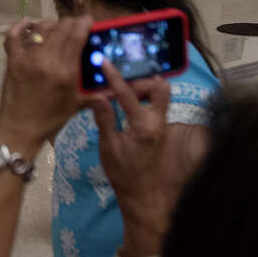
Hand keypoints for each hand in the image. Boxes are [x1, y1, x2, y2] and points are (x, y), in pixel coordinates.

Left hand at [0, 16, 90, 151]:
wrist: (20, 127)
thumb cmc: (50, 118)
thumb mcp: (77, 104)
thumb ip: (97, 92)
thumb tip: (116, 85)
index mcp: (65, 71)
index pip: (77, 36)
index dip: (84, 23)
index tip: (89, 20)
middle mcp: (47, 60)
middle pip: (61, 28)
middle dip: (72, 23)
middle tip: (77, 25)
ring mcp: (27, 57)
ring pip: (42, 28)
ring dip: (53, 24)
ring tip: (59, 28)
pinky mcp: (12, 59)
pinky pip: (13, 34)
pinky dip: (21, 25)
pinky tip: (30, 23)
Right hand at [85, 63, 172, 256]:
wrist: (142, 194)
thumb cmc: (122, 173)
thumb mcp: (108, 146)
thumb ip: (104, 119)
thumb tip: (95, 95)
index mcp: (143, 126)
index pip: (129, 94)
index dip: (114, 77)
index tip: (104, 62)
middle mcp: (158, 122)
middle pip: (160, 88)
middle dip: (140, 80)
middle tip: (119, 85)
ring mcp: (162, 125)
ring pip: (162, 95)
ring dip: (144, 88)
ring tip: (121, 92)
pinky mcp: (160, 128)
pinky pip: (157, 104)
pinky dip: (143, 97)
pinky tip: (126, 101)